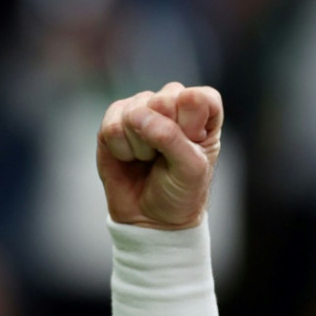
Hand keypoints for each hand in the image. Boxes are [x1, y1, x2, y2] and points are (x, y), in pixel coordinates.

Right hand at [97, 82, 223, 229]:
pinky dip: (120, 149)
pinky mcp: (115, 120)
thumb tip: (139, 116)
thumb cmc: (181, 191)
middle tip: (166, 157)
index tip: (190, 146)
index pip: (199, 97)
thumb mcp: (190, 170)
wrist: (151, 218)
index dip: (191, 123)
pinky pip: (111, 124)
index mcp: (203, 113)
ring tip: (149, 159)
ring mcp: (143, 110)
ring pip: (135, 111)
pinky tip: (130, 158)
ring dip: (140, 146)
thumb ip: (172, 139)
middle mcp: (173, 104)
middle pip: (164, 99)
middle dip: (163, 136)